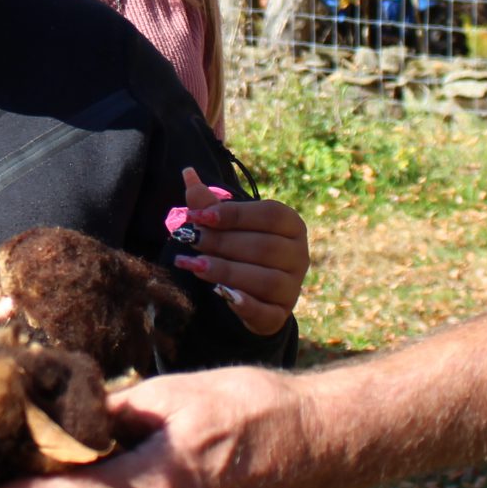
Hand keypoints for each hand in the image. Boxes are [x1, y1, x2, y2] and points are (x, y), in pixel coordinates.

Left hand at [172, 167, 309, 334]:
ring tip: (194, 264)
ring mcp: (293, 287)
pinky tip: (221, 294)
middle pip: (265, 248)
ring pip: (266, 280)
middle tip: (191, 239)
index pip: (270, 215)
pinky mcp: (280, 315)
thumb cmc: (240, 245)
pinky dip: (246, 305)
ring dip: (227, 271)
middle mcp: (300, 255)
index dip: (234, 214)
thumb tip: (187, 172)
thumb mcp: (226, 223)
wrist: (253, 289)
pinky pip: (268, 312)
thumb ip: (208, 203)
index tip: (198, 216)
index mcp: (292, 225)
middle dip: (223, 242)